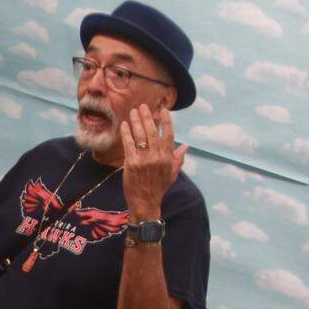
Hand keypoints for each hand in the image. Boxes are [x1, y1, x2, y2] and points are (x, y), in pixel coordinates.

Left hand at [120, 105, 187, 221]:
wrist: (145, 202)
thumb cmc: (158, 188)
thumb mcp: (172, 174)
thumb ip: (178, 158)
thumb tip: (185, 146)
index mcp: (168, 157)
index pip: (169, 134)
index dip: (166, 121)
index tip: (162, 110)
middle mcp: (157, 156)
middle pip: (152, 131)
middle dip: (147, 117)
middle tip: (142, 106)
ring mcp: (144, 159)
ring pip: (140, 135)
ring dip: (135, 121)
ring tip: (132, 112)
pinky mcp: (131, 163)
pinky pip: (128, 144)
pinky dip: (126, 133)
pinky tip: (123, 125)